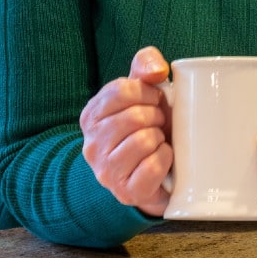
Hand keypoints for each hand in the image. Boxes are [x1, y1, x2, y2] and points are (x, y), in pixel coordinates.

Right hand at [79, 46, 172, 216]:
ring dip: (160, 138)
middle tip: (159, 123)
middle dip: (156, 116)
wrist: (152, 174)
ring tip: (158, 140)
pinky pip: (152, 167)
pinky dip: (165, 159)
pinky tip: (163, 158)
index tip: (155, 100)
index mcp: (91, 115)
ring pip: (143, 141)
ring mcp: (106, 171)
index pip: (121, 90)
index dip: (147, 92)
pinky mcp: (126, 192)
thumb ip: (145, 65)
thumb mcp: (142, 90)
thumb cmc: (147, 125)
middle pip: (134, 116)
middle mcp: (91, 144)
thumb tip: (157, 70)